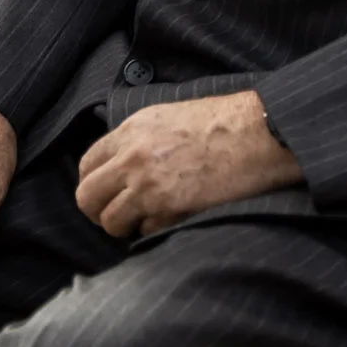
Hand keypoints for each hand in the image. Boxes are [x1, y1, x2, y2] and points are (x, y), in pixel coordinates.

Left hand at [74, 91, 301, 236]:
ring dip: (125, 225)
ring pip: (110, 221)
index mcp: (132, 129)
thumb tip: (125, 161)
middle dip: (98, 210)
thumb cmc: (226, 120)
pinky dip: (155, 230)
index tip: (105, 193)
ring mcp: (148, 184)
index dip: (93, 183)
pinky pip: (145, 231)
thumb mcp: (171, 115)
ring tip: (146, 219)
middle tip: (117, 214)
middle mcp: (131, 156)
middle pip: (87, 197)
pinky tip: (173, 217)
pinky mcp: (169, 208)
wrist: (260, 132)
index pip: (87, 164)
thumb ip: (141, 138)